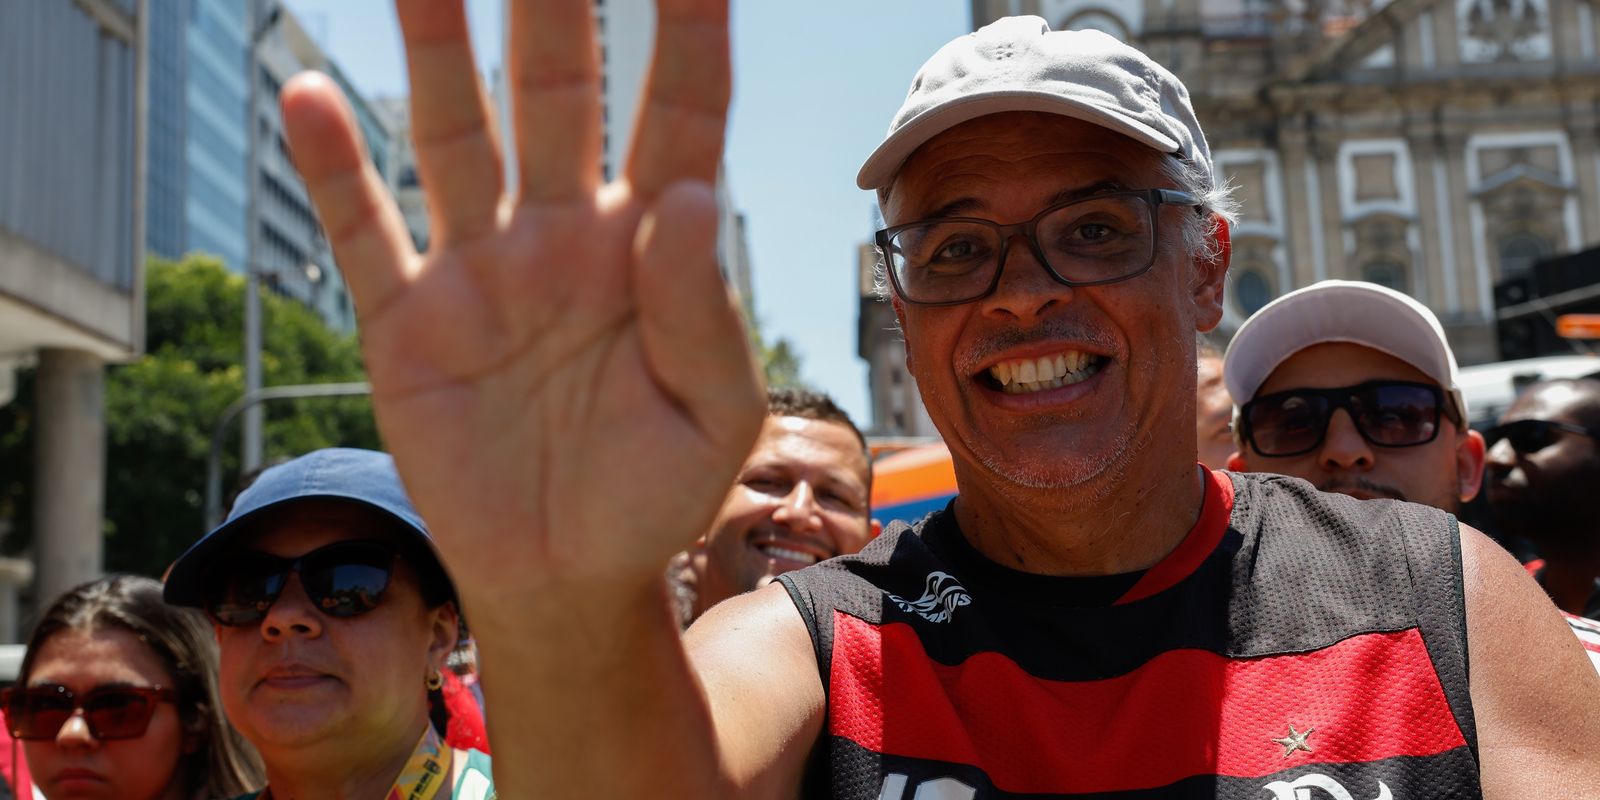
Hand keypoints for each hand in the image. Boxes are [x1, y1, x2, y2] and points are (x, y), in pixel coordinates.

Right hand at [281, 0, 762, 593]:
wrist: (568, 576)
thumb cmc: (656, 493)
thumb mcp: (712, 416)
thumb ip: (703, 310)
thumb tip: (696, 193)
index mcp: (652, 248)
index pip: (679, 115)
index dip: (688, 33)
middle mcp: (563, 234)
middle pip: (555, 92)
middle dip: (550, 5)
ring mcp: (482, 272)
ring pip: (453, 134)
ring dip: (434, 48)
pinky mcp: (409, 324)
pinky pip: (367, 236)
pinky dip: (337, 171)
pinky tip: (307, 93)